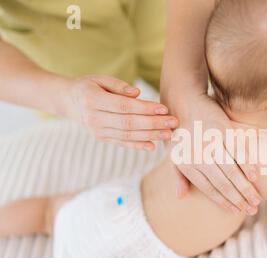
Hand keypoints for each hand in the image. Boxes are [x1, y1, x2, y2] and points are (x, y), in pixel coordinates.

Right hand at [61, 75, 178, 149]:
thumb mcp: (99, 79)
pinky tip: (153, 146)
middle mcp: (94, 118)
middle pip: (128, 123)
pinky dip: (138, 146)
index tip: (164, 109)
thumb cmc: (89, 86)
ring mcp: (97, 131)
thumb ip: (118, 85)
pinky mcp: (102, 138)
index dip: (144, 108)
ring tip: (169, 134)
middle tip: (173, 122)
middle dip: (153, 123)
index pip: (123, 106)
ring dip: (150, 135)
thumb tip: (137, 93)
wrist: (68, 101)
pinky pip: (122, 143)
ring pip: (127, 135)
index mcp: (92, 100)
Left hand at [169, 94, 261, 214]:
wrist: (184, 103)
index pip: (208, 188)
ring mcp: (210, 142)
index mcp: (187, 164)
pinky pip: (237, 149)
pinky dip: (248, 163)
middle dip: (238, 199)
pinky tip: (256, 175)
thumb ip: (178, 176)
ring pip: (231, 169)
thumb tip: (180, 196)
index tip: (236, 211)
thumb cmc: (181, 134)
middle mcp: (198, 155)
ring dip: (246, 186)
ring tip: (257, 199)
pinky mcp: (221, 128)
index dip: (223, 201)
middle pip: (222, 182)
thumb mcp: (174, 155)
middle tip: (252, 209)